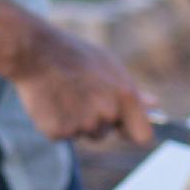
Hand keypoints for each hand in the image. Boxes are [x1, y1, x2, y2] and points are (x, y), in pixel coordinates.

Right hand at [6, 21, 152, 143]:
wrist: (35, 52)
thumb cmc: (75, 55)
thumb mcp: (109, 65)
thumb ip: (132, 91)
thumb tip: (154, 105)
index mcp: (125, 97)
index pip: (142, 137)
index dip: (132, 131)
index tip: (124, 127)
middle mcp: (106, 114)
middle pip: (107, 134)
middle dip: (97, 120)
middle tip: (80, 94)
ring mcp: (81, 125)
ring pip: (84, 134)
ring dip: (77, 121)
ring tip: (64, 94)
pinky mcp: (58, 132)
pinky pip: (63, 134)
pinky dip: (57, 122)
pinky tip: (51, 101)